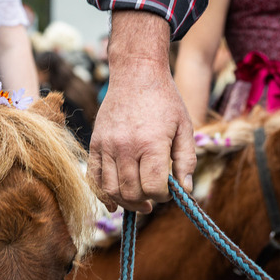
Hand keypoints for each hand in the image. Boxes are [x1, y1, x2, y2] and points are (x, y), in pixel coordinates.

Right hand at [88, 61, 195, 213]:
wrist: (136, 75)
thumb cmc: (164, 101)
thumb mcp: (184, 127)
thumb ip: (186, 160)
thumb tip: (185, 190)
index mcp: (151, 144)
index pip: (153, 187)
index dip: (163, 197)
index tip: (168, 192)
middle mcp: (126, 147)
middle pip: (131, 192)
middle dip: (144, 202)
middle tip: (153, 201)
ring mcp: (106, 146)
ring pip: (111, 189)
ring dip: (125, 202)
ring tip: (137, 202)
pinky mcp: (95, 143)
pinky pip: (93, 177)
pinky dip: (101, 194)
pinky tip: (112, 204)